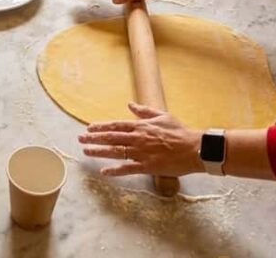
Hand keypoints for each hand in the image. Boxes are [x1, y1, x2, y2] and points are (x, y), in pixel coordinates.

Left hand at [78, 103, 202, 176]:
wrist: (195, 148)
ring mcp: (141, 153)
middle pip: (111, 137)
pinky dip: (115, 170)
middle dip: (93, 138)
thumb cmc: (180, 131)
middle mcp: (137, 138)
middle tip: (80, 139)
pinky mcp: (147, 166)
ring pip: (115, 151)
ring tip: (86, 151)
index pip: (115, 125)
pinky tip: (104, 172)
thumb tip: (129, 104)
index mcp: (141, 126)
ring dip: (99, 151)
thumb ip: (144, 111)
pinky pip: (127, 168)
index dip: (101, 127)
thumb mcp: (162, 115)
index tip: (89, 128)